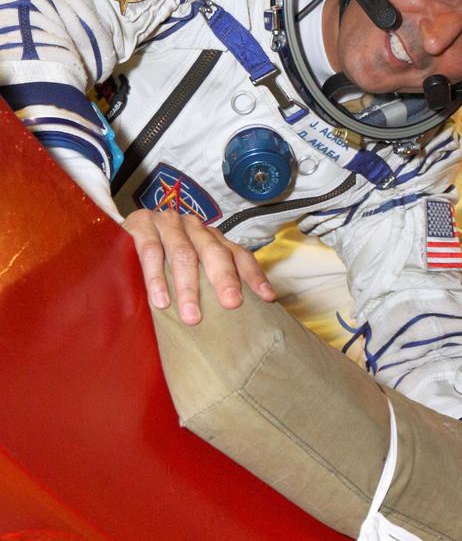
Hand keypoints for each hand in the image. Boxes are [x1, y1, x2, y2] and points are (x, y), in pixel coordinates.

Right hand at [124, 208, 276, 324]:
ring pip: (184, 254)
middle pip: (214, 252)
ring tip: (192, 317)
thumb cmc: (160, 260)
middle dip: (224, 279)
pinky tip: (161, 302)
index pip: (237, 253)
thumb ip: (207, 282)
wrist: (116, 235)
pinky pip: (151, 251)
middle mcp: (193, 227)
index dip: (252, 274)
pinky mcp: (140, 225)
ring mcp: (167, 223)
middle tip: (231, 304)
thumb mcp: (188, 269)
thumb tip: (237, 316)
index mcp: (210, 237)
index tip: (267, 298)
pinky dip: (156, 278)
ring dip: (189, 287)